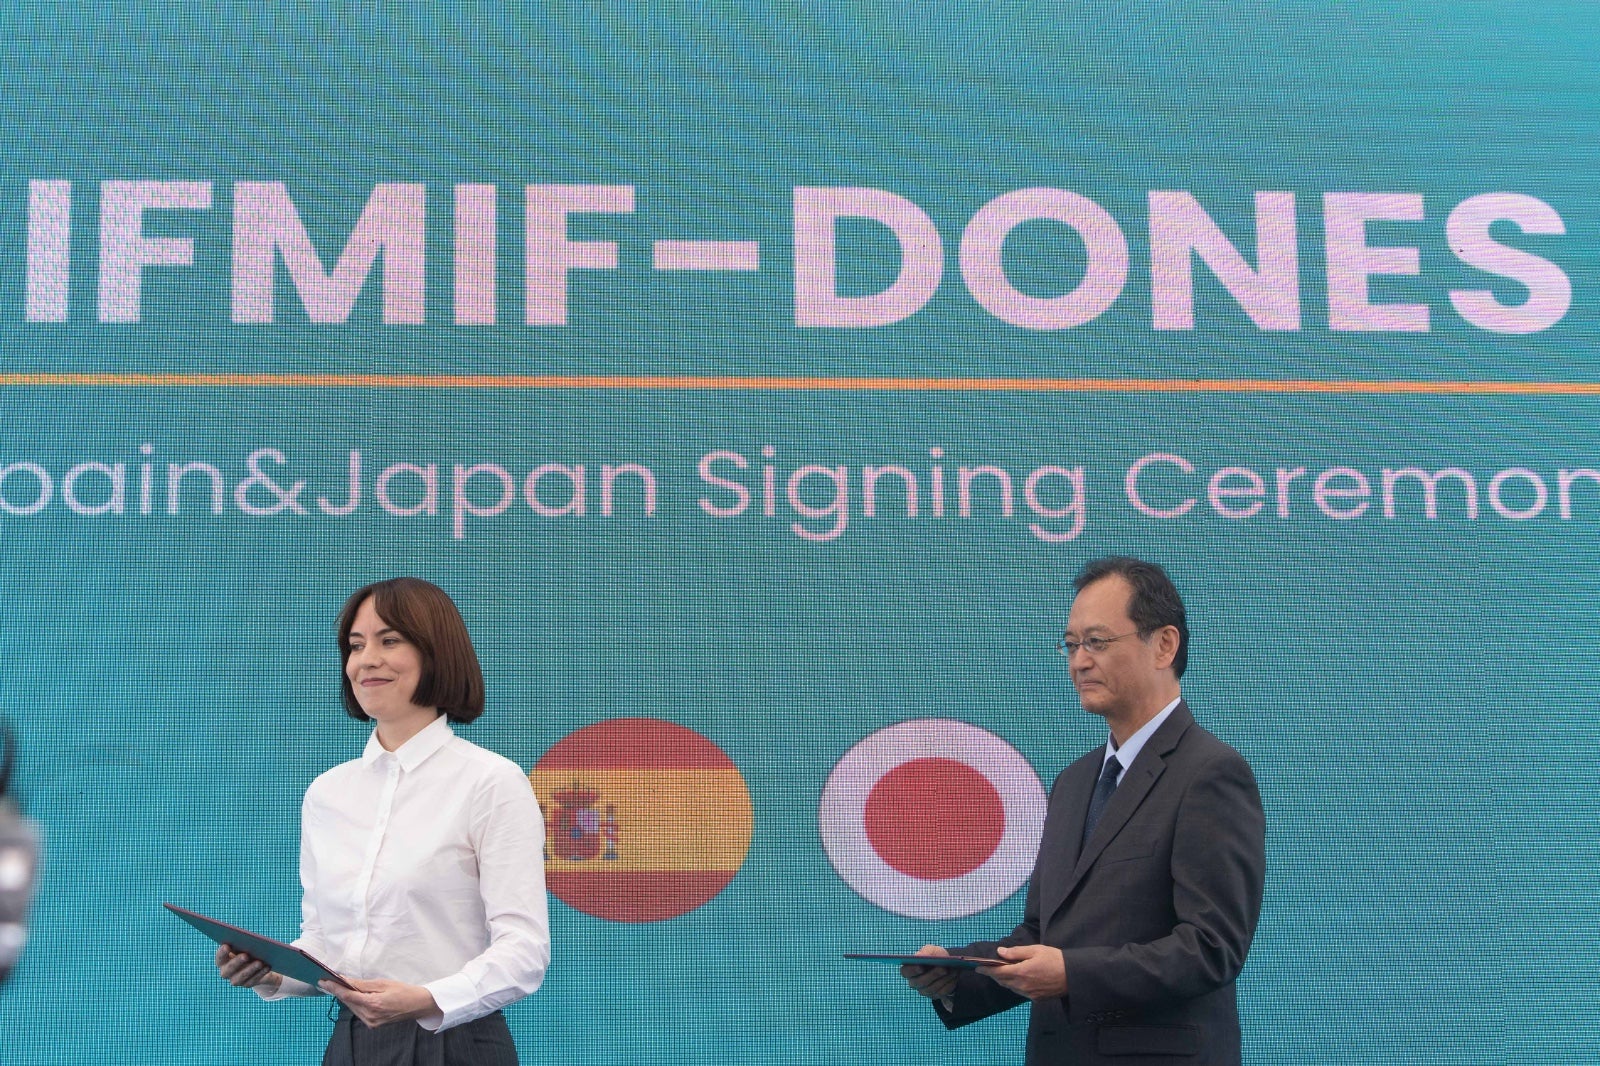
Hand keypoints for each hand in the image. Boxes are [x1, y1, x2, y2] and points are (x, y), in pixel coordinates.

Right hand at [215, 943, 280, 992]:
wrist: (257, 963)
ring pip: (241, 977)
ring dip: (250, 969)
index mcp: (222, 961)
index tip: (226, 946)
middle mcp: (226, 972)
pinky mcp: (247, 984)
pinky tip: (267, 966)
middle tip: (245, 955)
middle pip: (229, 969)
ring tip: (259, 962)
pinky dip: (260, 973)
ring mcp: (236, 980)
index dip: (222, 952)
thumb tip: (249, 940)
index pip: (219, 958)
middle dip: (237, 962)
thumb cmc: (248, 949)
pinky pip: (253, 980)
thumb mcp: (245, 945)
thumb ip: (244, 943)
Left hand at [320, 978, 438, 1027]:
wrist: (418, 1005)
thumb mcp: (383, 983)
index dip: (334, 987)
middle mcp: (370, 1016)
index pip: (348, 995)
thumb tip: (346, 981)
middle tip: (329, 980)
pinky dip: (354, 1003)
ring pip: (352, 1007)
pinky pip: (358, 1012)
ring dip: (346, 997)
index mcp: (373, 1004)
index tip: (323, 981)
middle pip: (348, 1002)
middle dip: (338, 991)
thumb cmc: (403, 991)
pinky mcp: (372, 1024)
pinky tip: (353, 995)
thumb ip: (363, 984)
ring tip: (339, 986)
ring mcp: (371, 1022)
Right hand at [899, 944, 959, 1007]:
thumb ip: (925, 952)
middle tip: (944, 968)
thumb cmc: (935, 955)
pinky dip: (949, 984)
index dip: (912, 970)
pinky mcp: (935, 995)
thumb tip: (920, 956)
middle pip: (920, 982)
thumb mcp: (931, 950)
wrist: (946, 964)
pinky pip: (941, 993)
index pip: (905, 972)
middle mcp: (914, 982)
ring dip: (943, 979)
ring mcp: (924, 991)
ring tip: (953, 971)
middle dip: (933, 975)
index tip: (921, 966)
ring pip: (932, 988)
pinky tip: (955, 977)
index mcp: (909, 970)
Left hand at [986, 943, 1066, 1000]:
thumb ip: (1016, 952)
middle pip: (1002, 981)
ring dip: (1004, 980)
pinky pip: (1020, 992)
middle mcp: (1023, 986)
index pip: (998, 972)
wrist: (1073, 976)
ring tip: (1001, 972)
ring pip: (1010, 987)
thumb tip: (1000, 952)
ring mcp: (1029, 994)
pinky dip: (1014, 985)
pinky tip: (1016, 978)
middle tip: (987, 968)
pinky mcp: (1036, 999)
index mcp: (1021, 972)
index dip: (986, 970)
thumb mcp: (1035, 950)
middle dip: (994, 974)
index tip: (977, 967)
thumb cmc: (1055, 959)